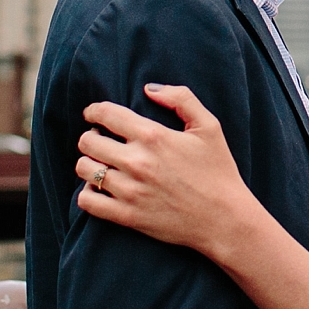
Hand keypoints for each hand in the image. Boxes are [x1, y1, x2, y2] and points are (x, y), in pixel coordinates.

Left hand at [75, 85, 258, 266]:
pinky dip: (87, 193)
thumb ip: (181, 98)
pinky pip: (87, 201)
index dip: (94, 111)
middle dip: (91, 137)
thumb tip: (149, 88)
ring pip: (84, 169)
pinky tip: (100, 190)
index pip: (105, 114)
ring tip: (100, 165)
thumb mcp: (209, 126)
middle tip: (100, 141)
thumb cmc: (219, 172)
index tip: (94, 115)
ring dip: (88, 164)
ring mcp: (130, 191)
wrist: (225, 220)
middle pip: (88, 141)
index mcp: (153, 136)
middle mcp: (137, 162)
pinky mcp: (128, 216)